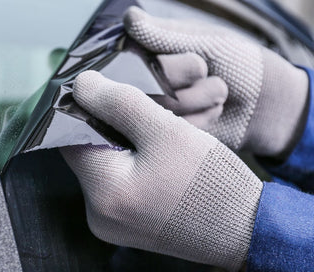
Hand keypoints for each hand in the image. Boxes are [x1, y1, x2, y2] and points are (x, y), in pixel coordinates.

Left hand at [60, 71, 261, 270]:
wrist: (245, 228)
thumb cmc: (210, 179)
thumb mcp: (166, 130)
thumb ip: (119, 103)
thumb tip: (82, 84)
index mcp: (103, 192)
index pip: (68, 138)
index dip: (83, 109)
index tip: (105, 92)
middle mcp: (97, 214)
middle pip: (85, 152)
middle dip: (105, 126)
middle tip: (136, 112)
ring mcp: (110, 223)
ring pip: (101, 166)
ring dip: (117, 143)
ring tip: (147, 134)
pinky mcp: (124, 225)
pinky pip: (114, 184)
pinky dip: (126, 163)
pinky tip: (151, 155)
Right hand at [124, 6, 308, 156]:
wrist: (267, 106)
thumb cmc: (240, 63)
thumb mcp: (208, 43)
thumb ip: (165, 36)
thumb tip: (128, 17)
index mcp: (155, 47)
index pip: (133, 46)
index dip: (168, 57)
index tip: (198, 62)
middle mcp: (148, 75)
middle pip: (155, 75)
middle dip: (191, 75)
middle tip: (209, 72)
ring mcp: (156, 105)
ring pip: (164, 104)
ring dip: (201, 99)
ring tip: (218, 95)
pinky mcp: (167, 130)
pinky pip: (173, 127)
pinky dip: (202, 120)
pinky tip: (213, 114)